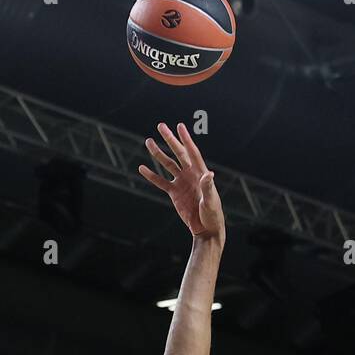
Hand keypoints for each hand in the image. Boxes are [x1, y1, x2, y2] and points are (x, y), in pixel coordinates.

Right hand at [138, 122, 223, 240]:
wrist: (205, 228)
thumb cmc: (212, 214)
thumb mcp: (210, 201)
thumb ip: (208, 187)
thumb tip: (208, 174)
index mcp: (201, 173)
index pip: (192, 152)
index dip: (186, 139)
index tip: (180, 126)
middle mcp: (190, 174)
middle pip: (178, 153)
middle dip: (170, 140)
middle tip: (161, 126)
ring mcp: (181, 182)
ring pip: (167, 164)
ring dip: (158, 153)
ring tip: (149, 141)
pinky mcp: (174, 192)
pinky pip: (160, 182)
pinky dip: (151, 176)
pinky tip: (142, 168)